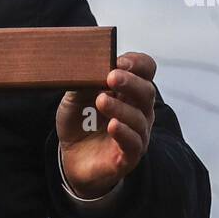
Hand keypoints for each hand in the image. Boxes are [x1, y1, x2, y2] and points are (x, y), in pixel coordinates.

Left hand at [56, 51, 156, 197]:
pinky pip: (134, 142)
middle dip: (130, 82)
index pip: (146, 70)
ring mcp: (136, 132)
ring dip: (120, 107)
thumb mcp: (75, 98)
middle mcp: (138, 109)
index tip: (119, 60)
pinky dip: (124, 133)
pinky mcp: (129, 155)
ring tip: (101, 101)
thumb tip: (85, 65)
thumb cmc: (79, 122)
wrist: (71, 157)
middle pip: (147, 91)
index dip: (138, 63)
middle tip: (111, 77)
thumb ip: (82, 82)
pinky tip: (113, 126)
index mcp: (129, 90)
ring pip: (139, 118)